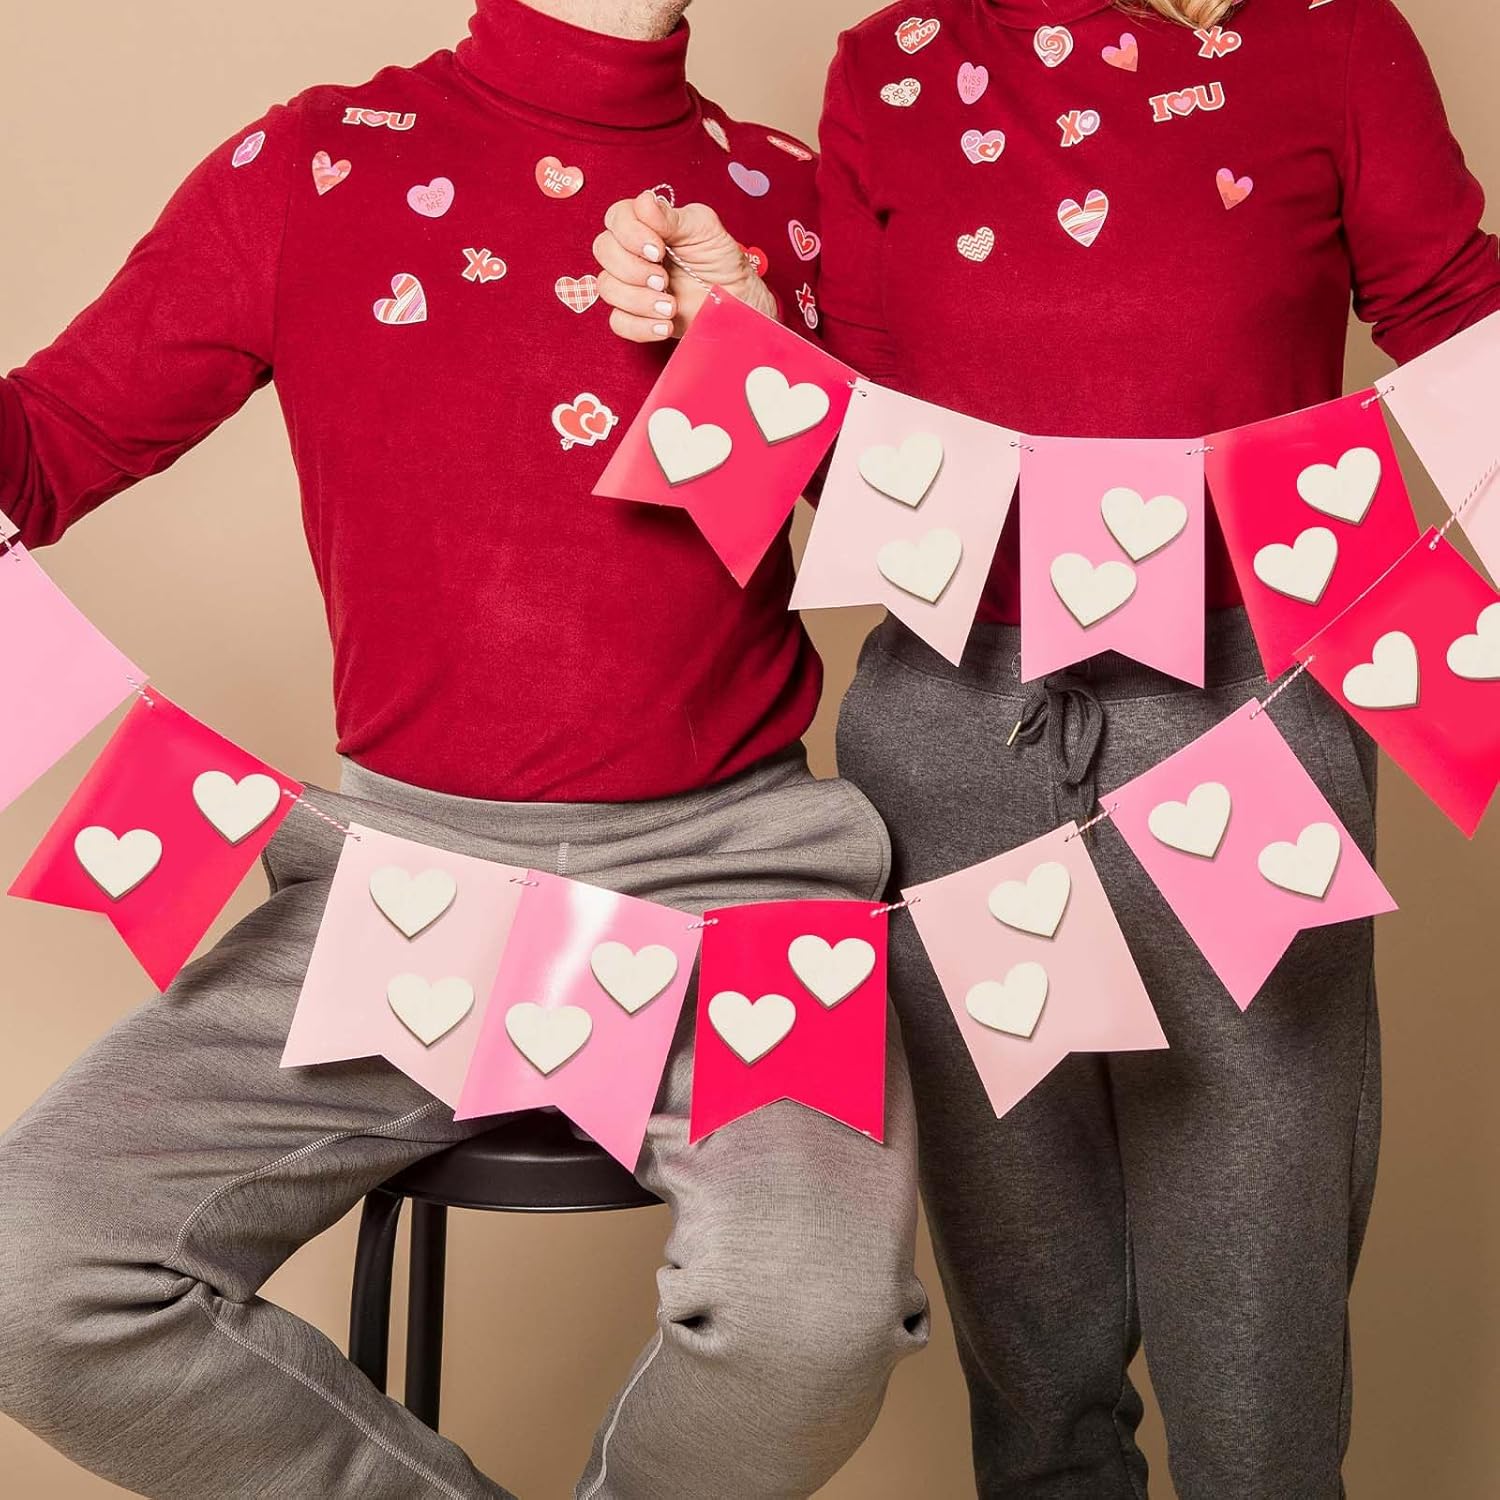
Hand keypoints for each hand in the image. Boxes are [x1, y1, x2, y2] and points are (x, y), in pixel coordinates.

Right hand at [593, 190, 775, 343]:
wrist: (736, 299)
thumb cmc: (720, 258)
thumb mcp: (704, 228)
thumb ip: (672, 217)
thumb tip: (644, 202)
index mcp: (644, 224)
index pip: (616, 218)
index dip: (630, 234)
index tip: (658, 249)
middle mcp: (631, 252)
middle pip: (603, 251)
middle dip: (632, 268)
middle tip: (664, 279)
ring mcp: (630, 285)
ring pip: (607, 288)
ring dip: (638, 299)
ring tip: (672, 306)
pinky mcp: (636, 316)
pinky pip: (618, 322)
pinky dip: (641, 326)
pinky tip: (665, 324)